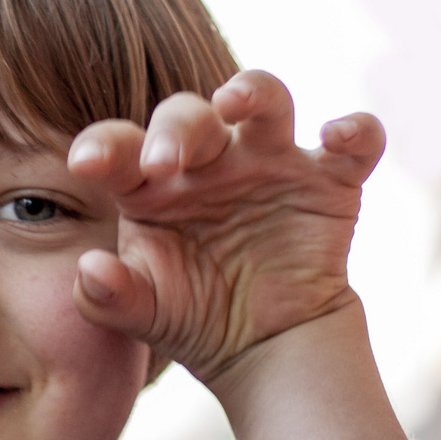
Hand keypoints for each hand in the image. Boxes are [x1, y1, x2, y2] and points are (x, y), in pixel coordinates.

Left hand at [67, 70, 383, 384]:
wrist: (266, 349)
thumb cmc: (194, 318)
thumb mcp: (146, 315)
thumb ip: (110, 298)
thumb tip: (88, 271)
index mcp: (152, 183)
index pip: (120, 148)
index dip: (103, 146)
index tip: (85, 163)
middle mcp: (210, 159)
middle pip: (189, 116)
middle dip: (175, 131)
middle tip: (162, 162)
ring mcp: (271, 162)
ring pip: (267, 101)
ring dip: (252, 90)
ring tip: (235, 100)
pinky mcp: (329, 181)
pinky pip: (353, 144)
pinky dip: (355, 132)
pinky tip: (338, 137)